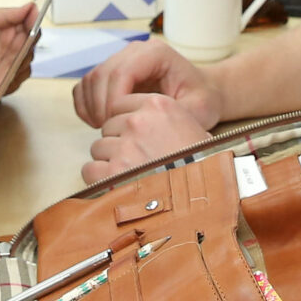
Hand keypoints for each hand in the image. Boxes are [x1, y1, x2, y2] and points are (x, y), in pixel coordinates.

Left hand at [0, 3, 35, 93]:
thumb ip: (7, 14)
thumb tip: (30, 7)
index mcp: (10, 30)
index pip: (32, 28)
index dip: (36, 27)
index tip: (33, 26)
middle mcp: (12, 48)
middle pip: (32, 49)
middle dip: (28, 49)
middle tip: (20, 48)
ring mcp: (8, 65)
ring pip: (27, 67)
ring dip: (21, 65)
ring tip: (10, 63)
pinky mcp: (2, 80)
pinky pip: (16, 83)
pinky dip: (13, 81)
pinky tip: (4, 76)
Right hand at [73, 35, 223, 129]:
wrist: (202, 92)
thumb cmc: (202, 99)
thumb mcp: (200, 108)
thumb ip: (178, 115)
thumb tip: (151, 125)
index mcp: (156, 53)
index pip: (122, 72)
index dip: (114, 101)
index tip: (120, 126)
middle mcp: (135, 52)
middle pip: (101, 74)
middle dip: (100, 107)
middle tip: (110, 132)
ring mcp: (120, 60)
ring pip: (90, 79)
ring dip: (91, 107)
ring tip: (105, 130)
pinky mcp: (111, 73)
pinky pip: (86, 86)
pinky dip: (86, 106)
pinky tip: (98, 123)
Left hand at [83, 93, 215, 183]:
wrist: (209, 195)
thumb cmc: (203, 165)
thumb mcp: (190, 128)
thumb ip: (163, 121)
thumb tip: (145, 126)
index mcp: (158, 105)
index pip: (120, 105)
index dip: (127, 125)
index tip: (138, 140)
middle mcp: (138, 122)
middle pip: (108, 128)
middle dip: (118, 144)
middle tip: (137, 161)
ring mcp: (124, 147)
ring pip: (98, 148)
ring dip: (109, 162)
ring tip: (132, 175)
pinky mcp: (113, 172)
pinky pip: (90, 169)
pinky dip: (100, 180)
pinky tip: (118, 186)